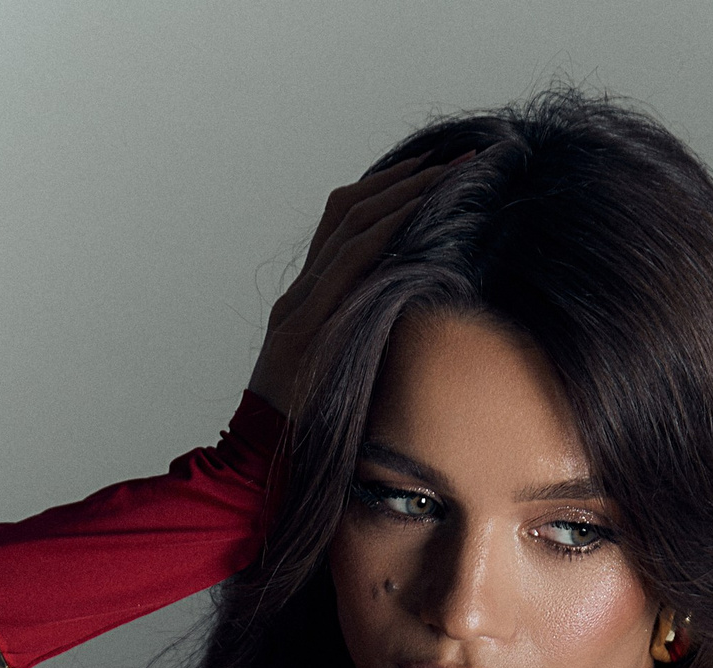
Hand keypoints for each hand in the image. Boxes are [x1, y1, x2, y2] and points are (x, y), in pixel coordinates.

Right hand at [249, 151, 462, 419]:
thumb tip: (406, 339)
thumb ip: (359, 352)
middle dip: (403, 180)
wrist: (258, 461)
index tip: (429, 173)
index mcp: (304, 302)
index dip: (386, 193)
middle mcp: (299, 293)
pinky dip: (385, 231)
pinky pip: (348, 263)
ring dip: (403, 194)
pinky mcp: (303, 324)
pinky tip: (419, 212)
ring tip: (448, 175)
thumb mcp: (339, 383)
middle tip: (454, 160)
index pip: (343, 227)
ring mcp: (298, 305)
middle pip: (348, 211)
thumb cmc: (306, 435)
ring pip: (350, 225)